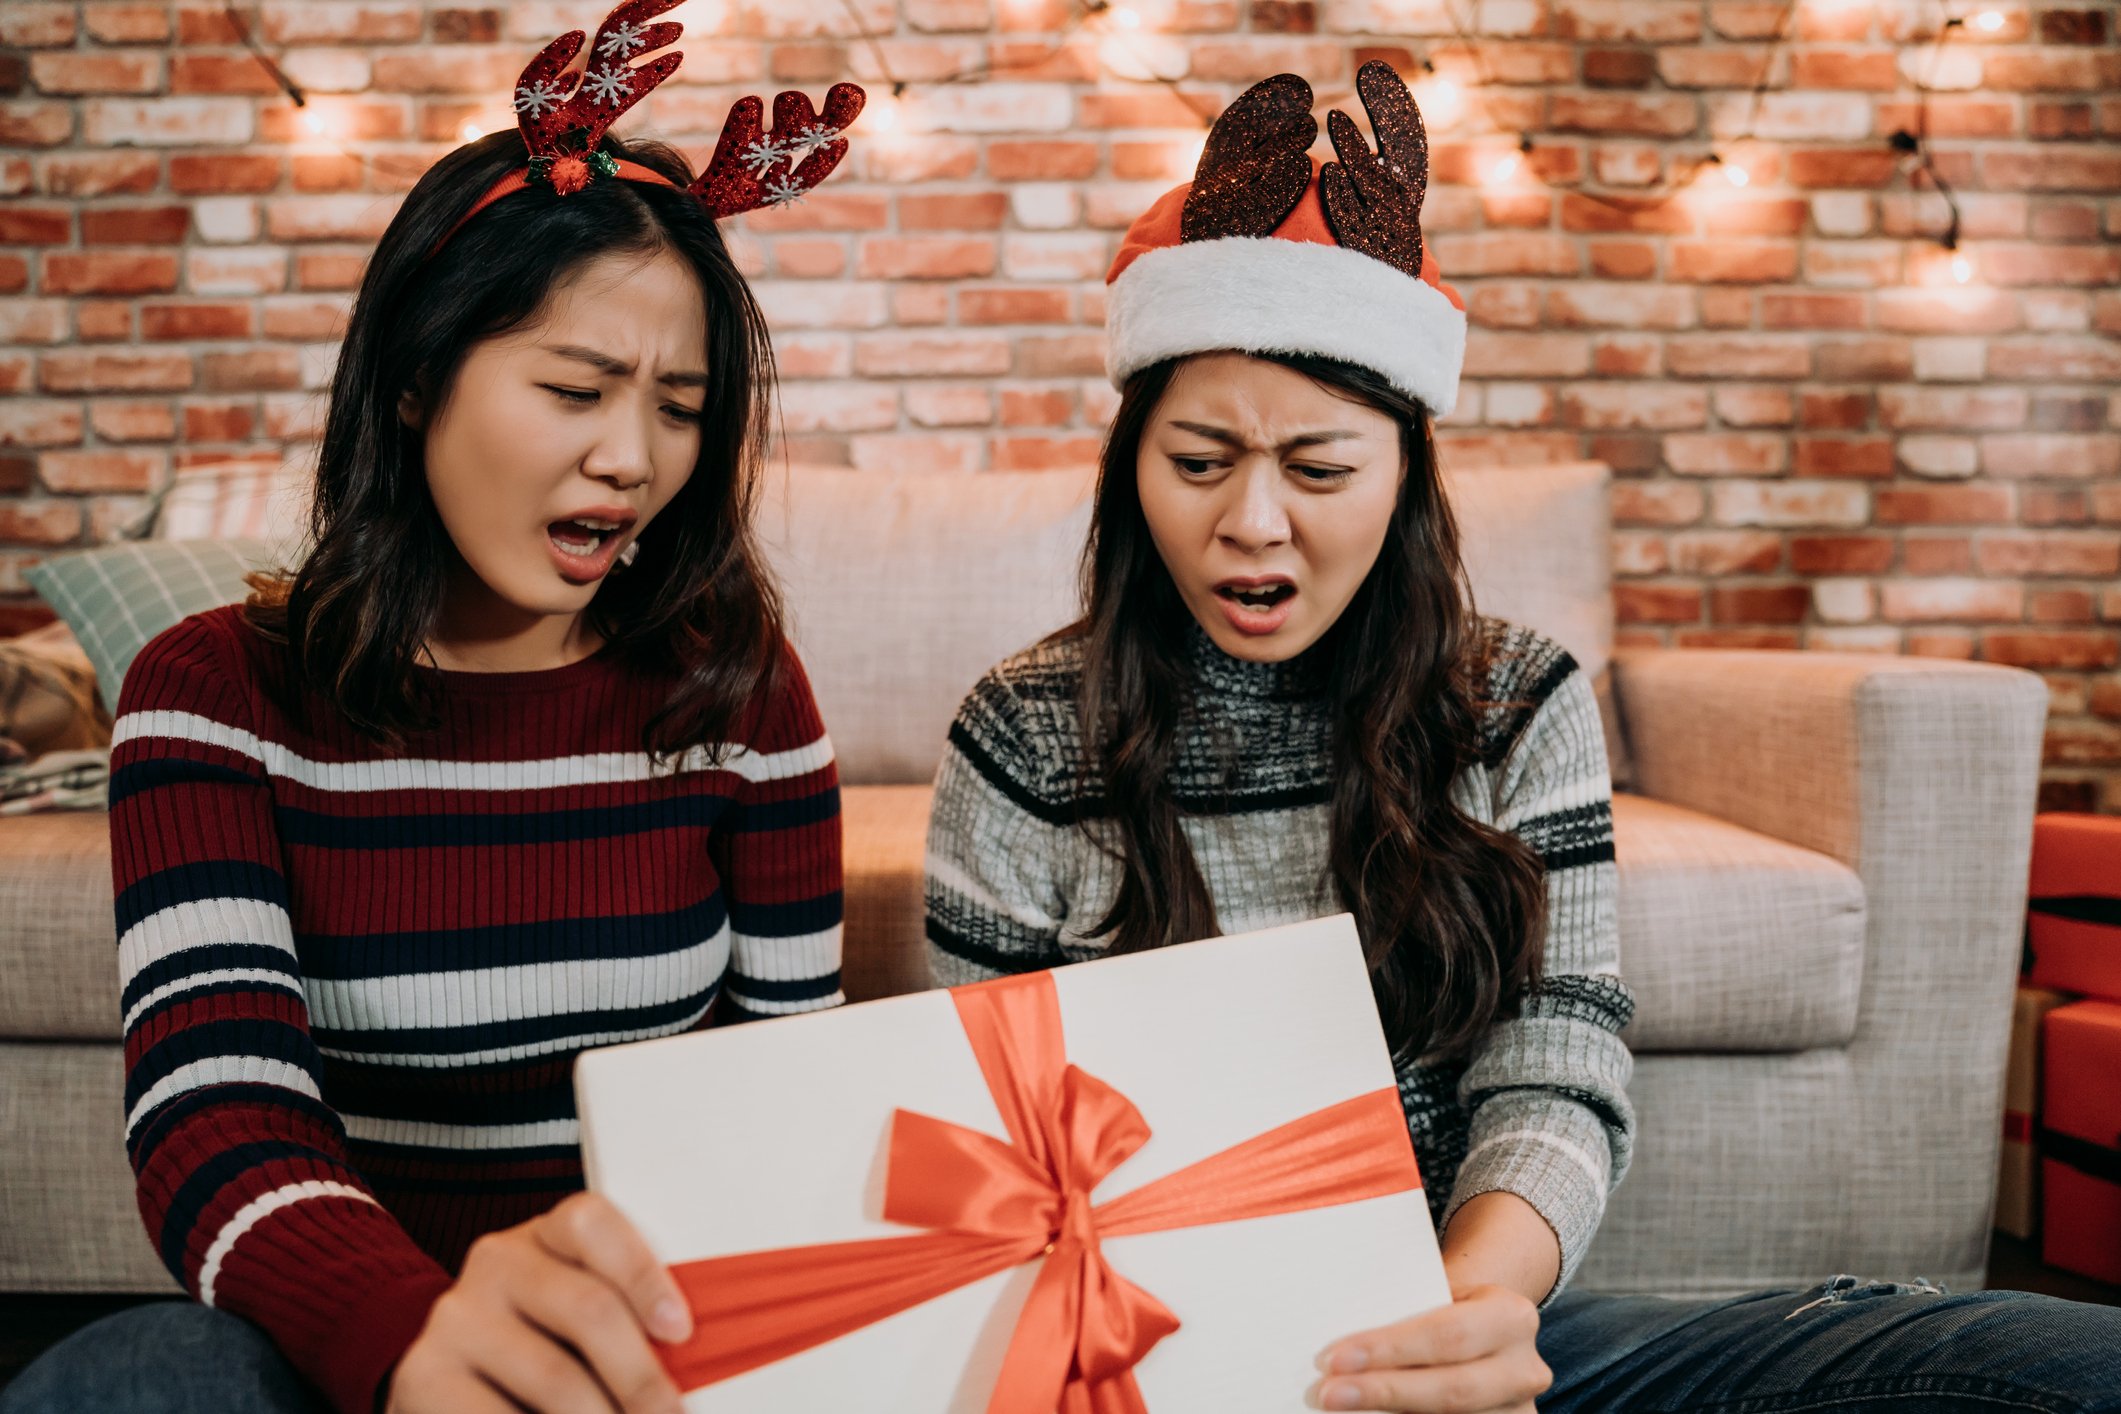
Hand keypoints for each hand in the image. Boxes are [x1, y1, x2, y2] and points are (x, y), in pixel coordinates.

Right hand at [386, 1192, 692, 1413]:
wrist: (446, 1379)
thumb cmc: (542, 1347)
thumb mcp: (579, 1319)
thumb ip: (627, 1324)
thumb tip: (689, 1363)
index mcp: (545, 1234)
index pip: (592, 1224)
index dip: (642, 1275)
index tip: (679, 1331)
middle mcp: (497, 1263)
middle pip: (588, 1307)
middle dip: (641, 1377)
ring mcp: (456, 1319)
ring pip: (556, 1377)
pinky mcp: (425, 1376)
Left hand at [1305, 1283, 1549, 1412]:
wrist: (1487, 1330)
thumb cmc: (1447, 1308)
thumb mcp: (1438, 1294)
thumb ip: (1403, 1311)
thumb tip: (1338, 1344)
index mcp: (1511, 1316)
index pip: (1446, 1335)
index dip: (1390, 1350)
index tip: (1335, 1359)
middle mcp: (1525, 1369)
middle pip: (1451, 1391)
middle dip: (1384, 1391)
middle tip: (1328, 1393)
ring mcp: (1521, 1412)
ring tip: (1341, 1408)